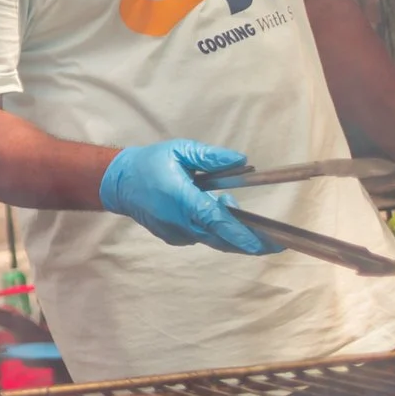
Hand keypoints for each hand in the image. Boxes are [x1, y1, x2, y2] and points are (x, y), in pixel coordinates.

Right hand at [97, 140, 269, 254]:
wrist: (118, 182)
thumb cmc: (150, 163)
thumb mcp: (180, 151)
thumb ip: (211, 157)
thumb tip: (241, 161)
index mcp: (182, 200)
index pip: (217, 221)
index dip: (242, 234)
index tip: (265, 243)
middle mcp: (180, 222)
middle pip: (222, 238)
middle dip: (250, 242)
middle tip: (277, 245)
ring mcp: (176, 234)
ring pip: (212, 239)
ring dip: (231, 231)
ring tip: (239, 212)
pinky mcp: (173, 238)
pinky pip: (200, 237)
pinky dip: (213, 229)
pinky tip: (214, 212)